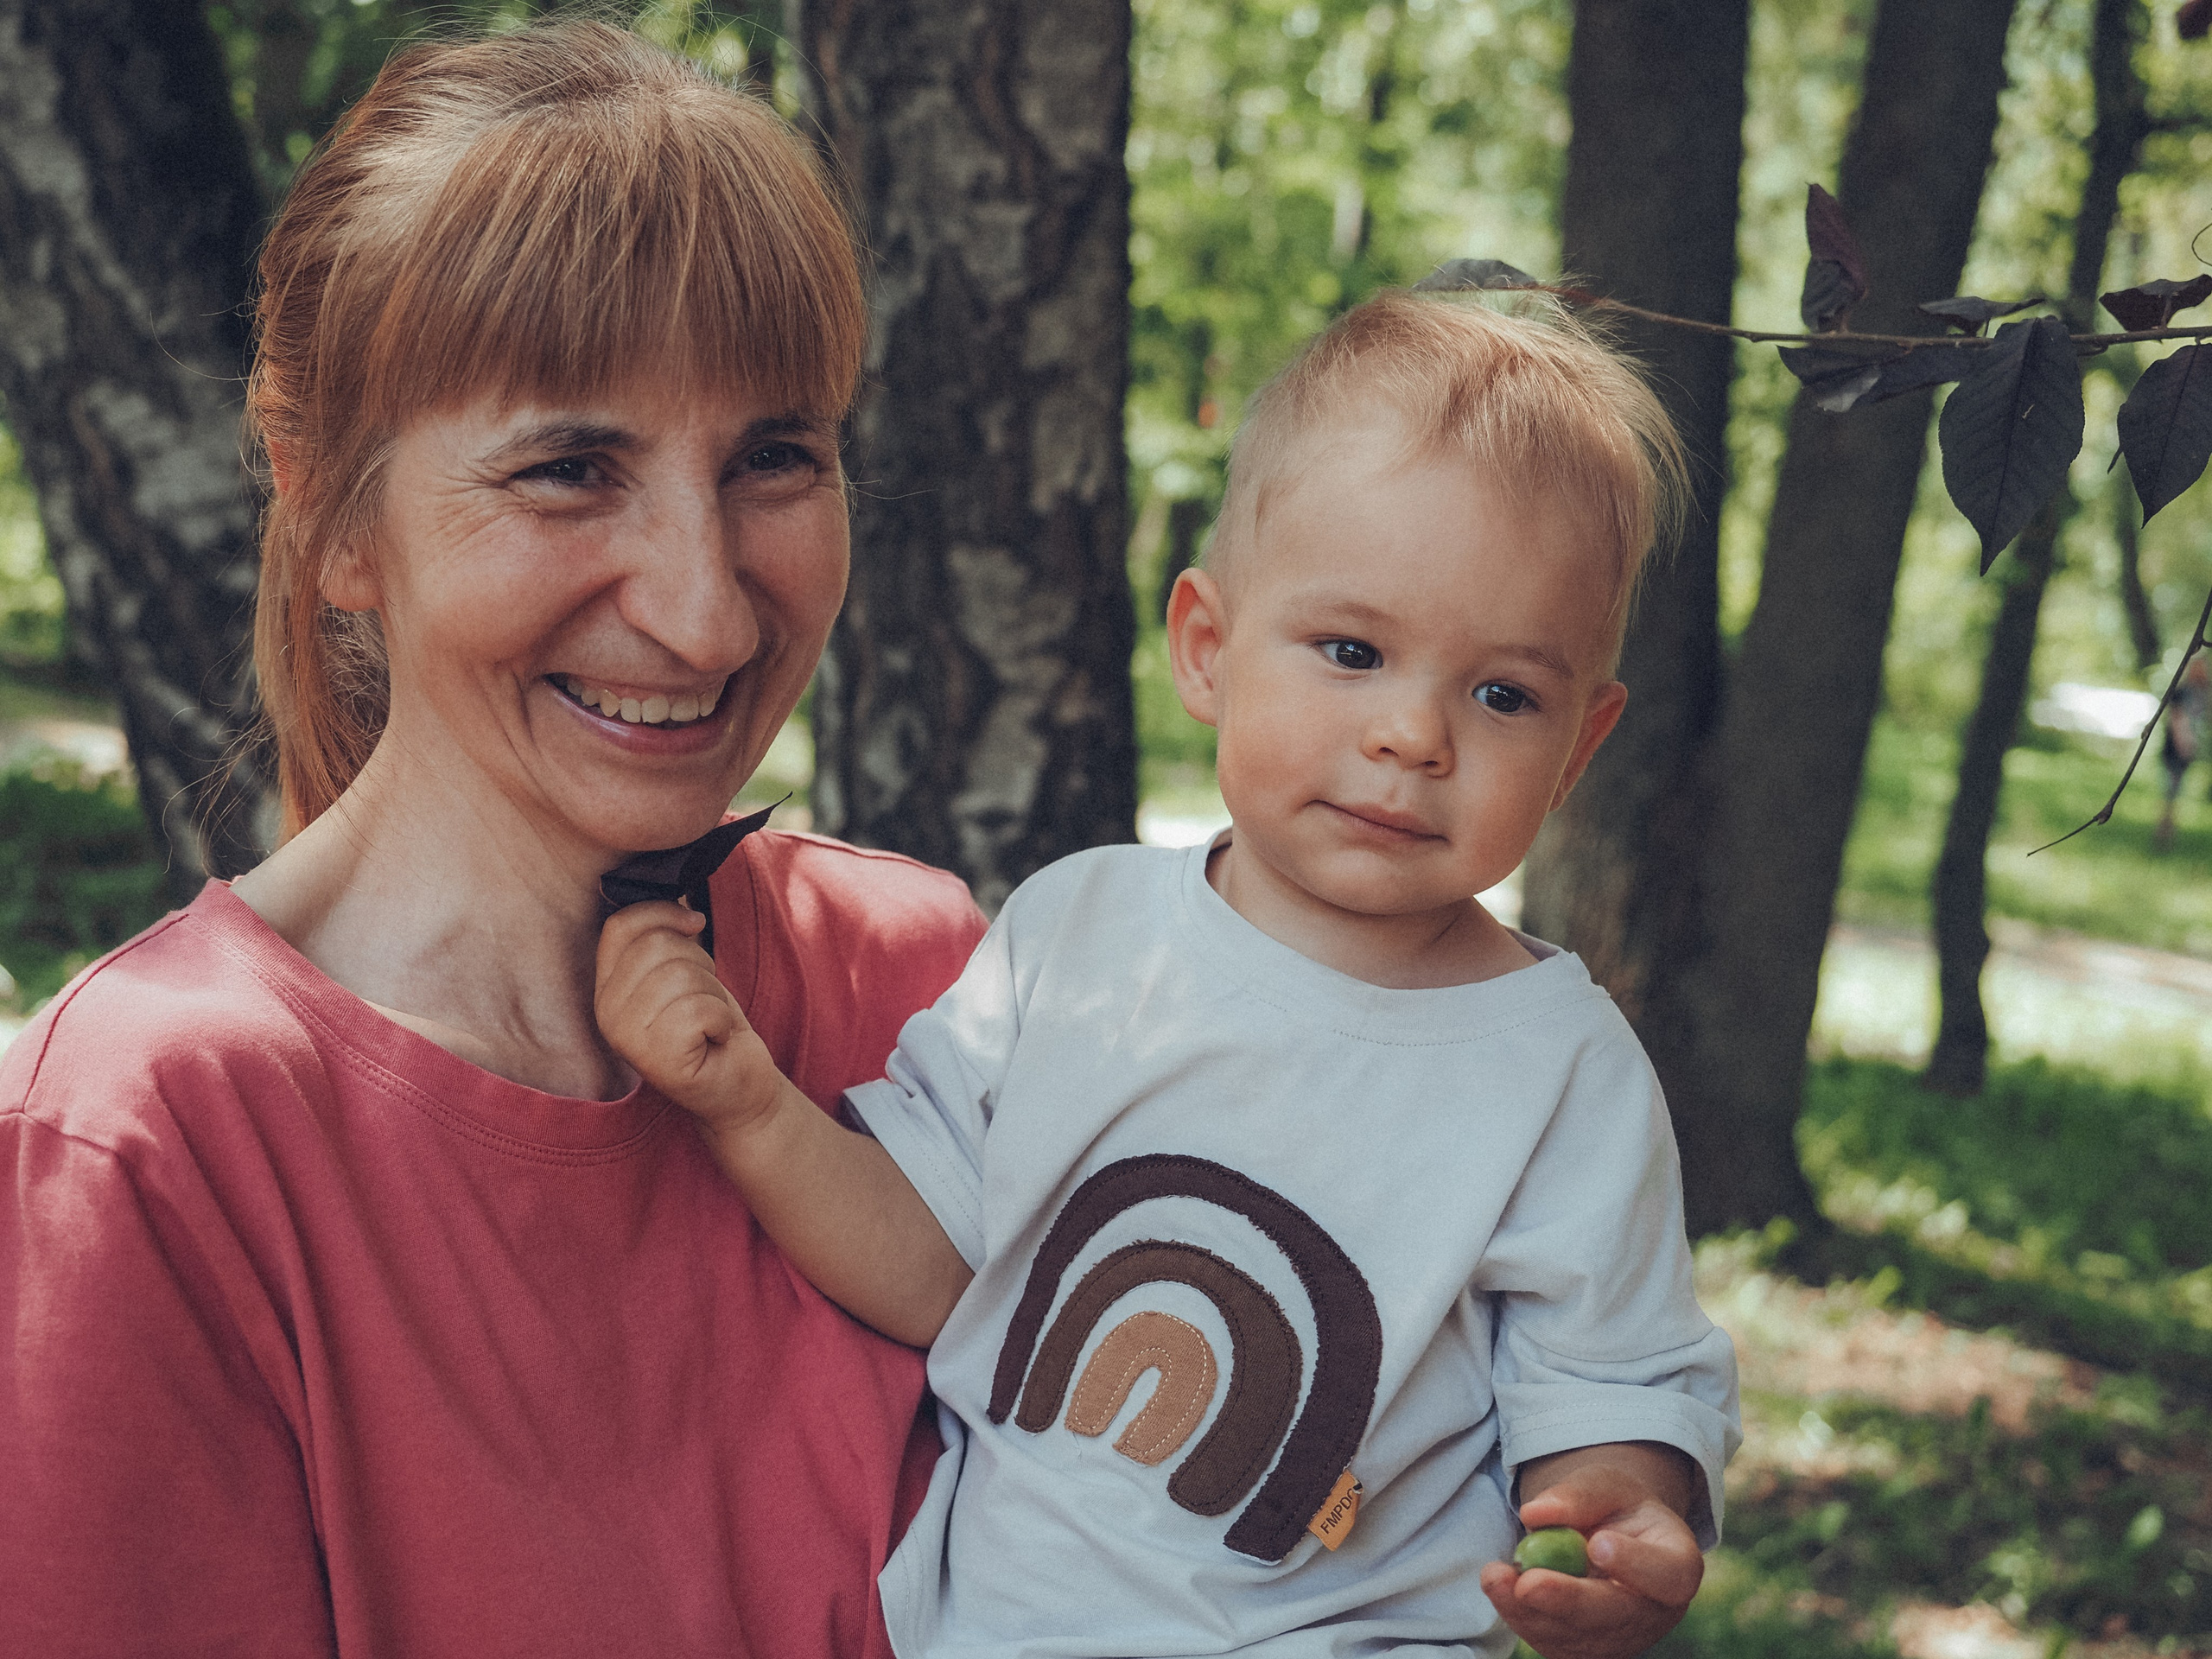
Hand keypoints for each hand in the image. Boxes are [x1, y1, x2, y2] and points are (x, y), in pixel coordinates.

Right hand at [595, 901, 780, 1132]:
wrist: (738, 1084)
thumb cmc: (711, 1024)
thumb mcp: (683, 969)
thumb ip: (665, 935)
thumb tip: (673, 887)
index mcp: (605, 989)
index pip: (619, 925)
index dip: (662, 912)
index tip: (694, 924)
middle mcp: (606, 1014)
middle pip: (656, 945)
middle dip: (698, 960)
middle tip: (703, 997)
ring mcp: (627, 1040)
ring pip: (681, 974)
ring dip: (712, 993)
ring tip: (707, 1020)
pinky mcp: (657, 1061)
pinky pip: (700, 1008)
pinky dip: (722, 1019)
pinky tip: (714, 1040)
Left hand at [1477, 1445, 1702, 1658]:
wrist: (1610, 1540)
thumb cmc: (1615, 1509)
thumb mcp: (1606, 1485)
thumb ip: (1579, 1495)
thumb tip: (1535, 1514)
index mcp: (1677, 1564)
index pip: (1668, 1575)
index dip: (1634, 1564)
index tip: (1597, 1544)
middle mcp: (1655, 1613)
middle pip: (1615, 1617)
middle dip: (1568, 1601)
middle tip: (1528, 1584)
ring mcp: (1621, 1639)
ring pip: (1575, 1634)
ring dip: (1529, 1610)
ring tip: (1495, 1575)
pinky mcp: (1586, 1651)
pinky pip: (1552, 1641)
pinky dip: (1521, 1615)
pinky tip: (1500, 1586)